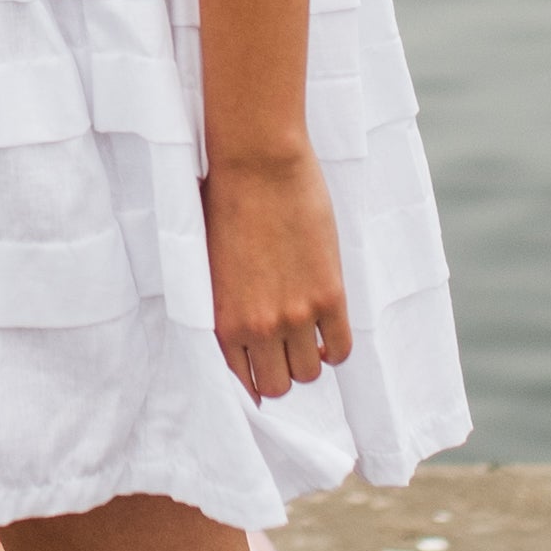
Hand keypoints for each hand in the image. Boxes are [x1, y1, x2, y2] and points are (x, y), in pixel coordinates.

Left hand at [204, 151, 349, 400]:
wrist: (258, 163)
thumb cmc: (225, 201)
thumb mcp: (210, 265)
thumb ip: (224, 304)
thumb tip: (238, 330)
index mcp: (221, 319)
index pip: (239, 381)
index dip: (252, 378)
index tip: (261, 368)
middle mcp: (257, 326)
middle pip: (276, 386)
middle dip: (280, 372)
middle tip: (284, 349)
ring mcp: (295, 314)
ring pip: (309, 373)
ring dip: (309, 360)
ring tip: (306, 336)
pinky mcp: (329, 296)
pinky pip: (341, 348)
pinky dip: (335, 347)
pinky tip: (327, 328)